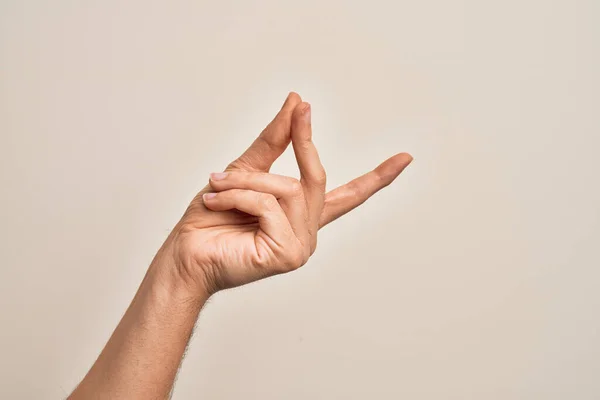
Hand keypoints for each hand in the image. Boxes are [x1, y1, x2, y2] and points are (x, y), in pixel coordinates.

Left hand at [169, 93, 411, 294]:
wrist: (184, 253)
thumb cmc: (210, 217)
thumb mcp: (243, 168)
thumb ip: (275, 139)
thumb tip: (297, 102)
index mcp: (300, 214)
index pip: (348, 195)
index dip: (377, 178)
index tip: (405, 158)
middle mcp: (307, 231)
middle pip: (317, 177)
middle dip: (304, 141)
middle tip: (303, 109)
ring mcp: (301, 245)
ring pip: (288, 188)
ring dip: (245, 181)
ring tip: (215, 186)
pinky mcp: (289, 254)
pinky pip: (270, 205)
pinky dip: (238, 196)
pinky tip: (217, 202)